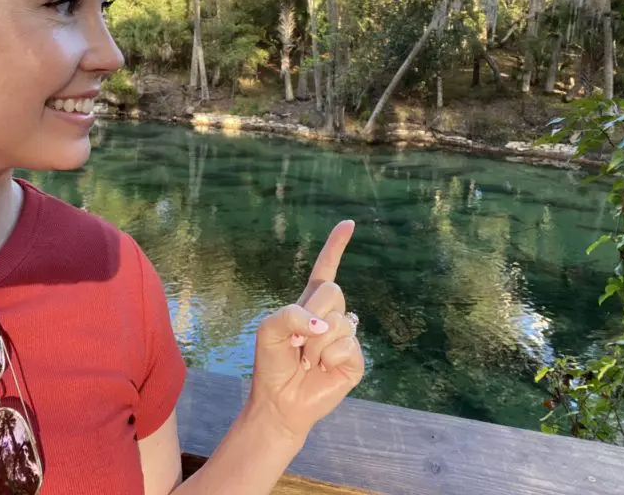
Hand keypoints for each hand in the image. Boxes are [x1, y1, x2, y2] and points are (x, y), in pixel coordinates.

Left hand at [246, 221, 364, 442]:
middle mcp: (330, 316)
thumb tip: (323, 324)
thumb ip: (291, 314)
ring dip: (315, 344)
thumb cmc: (271, 363)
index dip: (336, 245)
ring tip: (307, 360)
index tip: (348, 223)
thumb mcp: (268, 329)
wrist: (279, 400)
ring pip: (338, 322)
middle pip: (333, 291)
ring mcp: (345, 337)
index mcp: (309, 303)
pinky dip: (328, 358)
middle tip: (297, 341)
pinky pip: (347, 346)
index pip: (326, 268)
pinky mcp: (355, 360)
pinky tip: (321, 369)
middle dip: (312, 312)